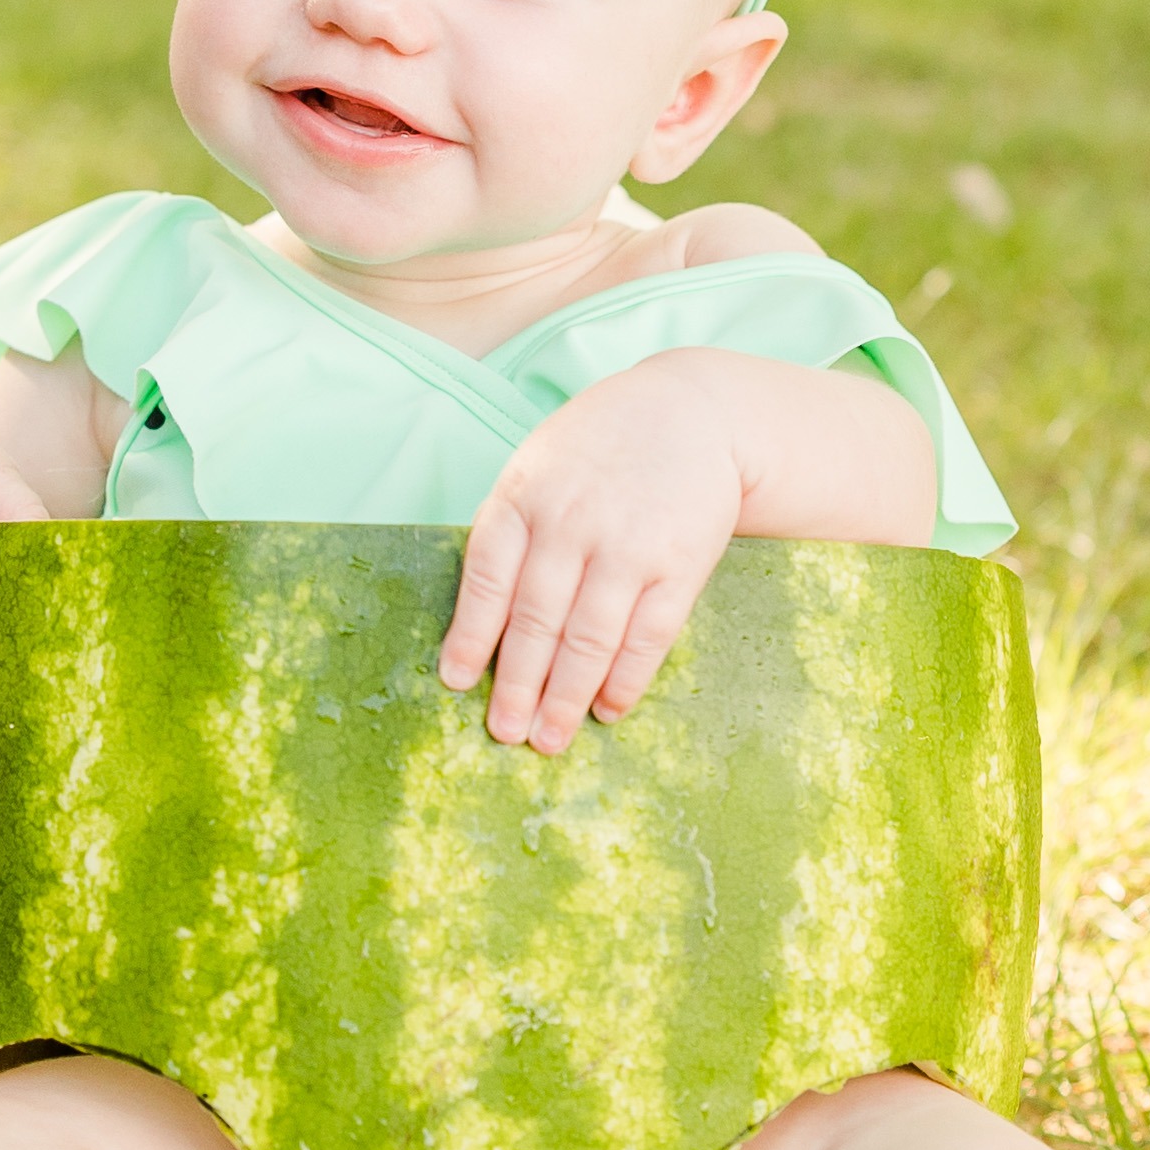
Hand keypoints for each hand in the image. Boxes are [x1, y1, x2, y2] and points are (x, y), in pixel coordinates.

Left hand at [439, 367, 747, 755]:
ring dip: (566, 696)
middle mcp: (572, 522)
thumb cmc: (600, 448)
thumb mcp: (539, 465)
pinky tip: (609, 708)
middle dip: (517, 684)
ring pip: (588, 637)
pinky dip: (626, 678)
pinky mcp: (680, 563)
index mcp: (526, 496)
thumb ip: (512, 529)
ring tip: (549, 739)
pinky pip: (648, 635)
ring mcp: (629, 544)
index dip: (470, 635)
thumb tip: (481, 621)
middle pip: (536, 619)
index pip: (488, 577)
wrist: (694, 410)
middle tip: (505, 733)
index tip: (456, 683)